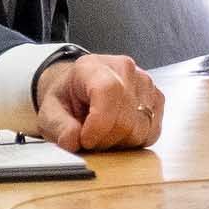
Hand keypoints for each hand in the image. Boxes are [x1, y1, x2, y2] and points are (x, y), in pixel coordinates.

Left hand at [34, 53, 162, 151]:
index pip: (108, 91)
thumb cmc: (68, 98)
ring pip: (140, 129)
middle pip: (125, 118)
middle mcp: (125, 70)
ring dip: (119, 142)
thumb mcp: (50, 111)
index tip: (85, 140)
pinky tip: (118, 132)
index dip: (99, 123)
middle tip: (88, 139)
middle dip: (104, 139)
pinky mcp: (157, 99)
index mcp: (94, 66)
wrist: (80, 89)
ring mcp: (146, 83)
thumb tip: (73, 141)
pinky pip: (152, 132)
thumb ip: (59, 126)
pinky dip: (134, 140)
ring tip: (103, 133)